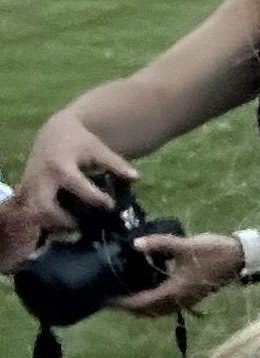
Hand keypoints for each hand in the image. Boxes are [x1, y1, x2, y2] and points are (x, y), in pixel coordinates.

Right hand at [8, 116, 141, 250]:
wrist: (54, 131)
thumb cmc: (79, 141)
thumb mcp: (98, 148)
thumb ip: (115, 163)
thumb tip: (136, 178)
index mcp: (61, 166)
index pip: (77, 186)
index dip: (95, 198)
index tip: (110, 205)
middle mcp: (41, 178)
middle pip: (44, 207)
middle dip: (62, 220)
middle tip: (81, 225)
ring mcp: (29, 185)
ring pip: (32, 213)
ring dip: (50, 224)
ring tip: (71, 226)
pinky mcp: (24, 189)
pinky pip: (28, 211)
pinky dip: (42, 219)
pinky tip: (59, 223)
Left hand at [113, 232, 248, 316]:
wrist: (242, 258)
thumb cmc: (214, 253)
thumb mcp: (185, 245)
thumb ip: (160, 244)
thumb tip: (135, 244)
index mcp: (174, 292)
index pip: (141, 303)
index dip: (122, 302)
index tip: (105, 298)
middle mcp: (178, 301)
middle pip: (147, 312)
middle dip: (129, 307)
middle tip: (111, 297)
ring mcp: (186, 300)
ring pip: (157, 310)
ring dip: (141, 306)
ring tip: (126, 294)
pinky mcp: (191, 296)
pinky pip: (166, 305)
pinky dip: (153, 301)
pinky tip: (148, 288)